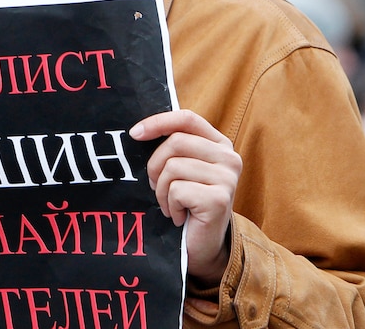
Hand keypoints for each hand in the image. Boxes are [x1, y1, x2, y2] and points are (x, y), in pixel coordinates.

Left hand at [130, 110, 241, 284]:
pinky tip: (179, 216)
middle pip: (175, 142)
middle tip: (157, 187)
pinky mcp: (219, 199)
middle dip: (155, 166)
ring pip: (173, 167)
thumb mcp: (180, 169)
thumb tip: (137, 131)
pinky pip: (177, 190)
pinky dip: (170, 206)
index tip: (134, 134)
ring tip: (171, 204)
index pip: (186, 119)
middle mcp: (229, 157)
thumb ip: (171, 147)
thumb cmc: (186, 204)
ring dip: (162, 191)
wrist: (201, 245)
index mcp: (219, 144)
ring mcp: (227, 178)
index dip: (158, 122)